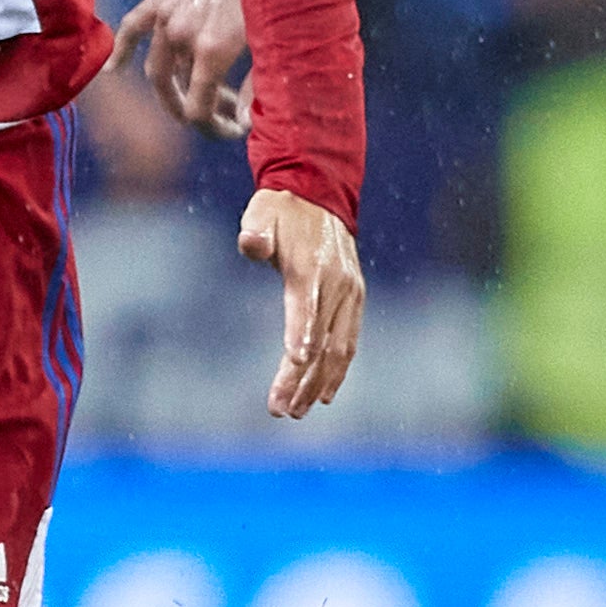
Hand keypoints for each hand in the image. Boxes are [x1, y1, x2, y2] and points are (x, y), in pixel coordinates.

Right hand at [112, 0, 251, 136]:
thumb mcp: (277, 40)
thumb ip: (258, 84)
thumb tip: (246, 116)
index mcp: (212, 50)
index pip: (200, 112)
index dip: (217, 129)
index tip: (237, 128)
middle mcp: (182, 35)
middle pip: (178, 94)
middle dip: (199, 112)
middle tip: (223, 115)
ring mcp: (168, 14)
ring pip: (159, 69)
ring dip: (177, 89)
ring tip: (202, 95)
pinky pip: (133, 28)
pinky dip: (123, 51)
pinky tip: (112, 72)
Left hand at [236, 187, 361, 419]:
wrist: (320, 195)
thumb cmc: (281, 210)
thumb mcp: (261, 212)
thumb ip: (256, 231)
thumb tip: (251, 242)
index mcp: (312, 267)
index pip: (306, 307)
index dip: (300, 335)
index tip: (292, 364)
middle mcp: (337, 285)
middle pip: (321, 341)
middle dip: (300, 379)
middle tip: (280, 410)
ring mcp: (350, 294)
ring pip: (338, 349)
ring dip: (318, 384)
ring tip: (296, 411)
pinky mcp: (355, 299)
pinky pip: (348, 342)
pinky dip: (337, 370)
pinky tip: (323, 394)